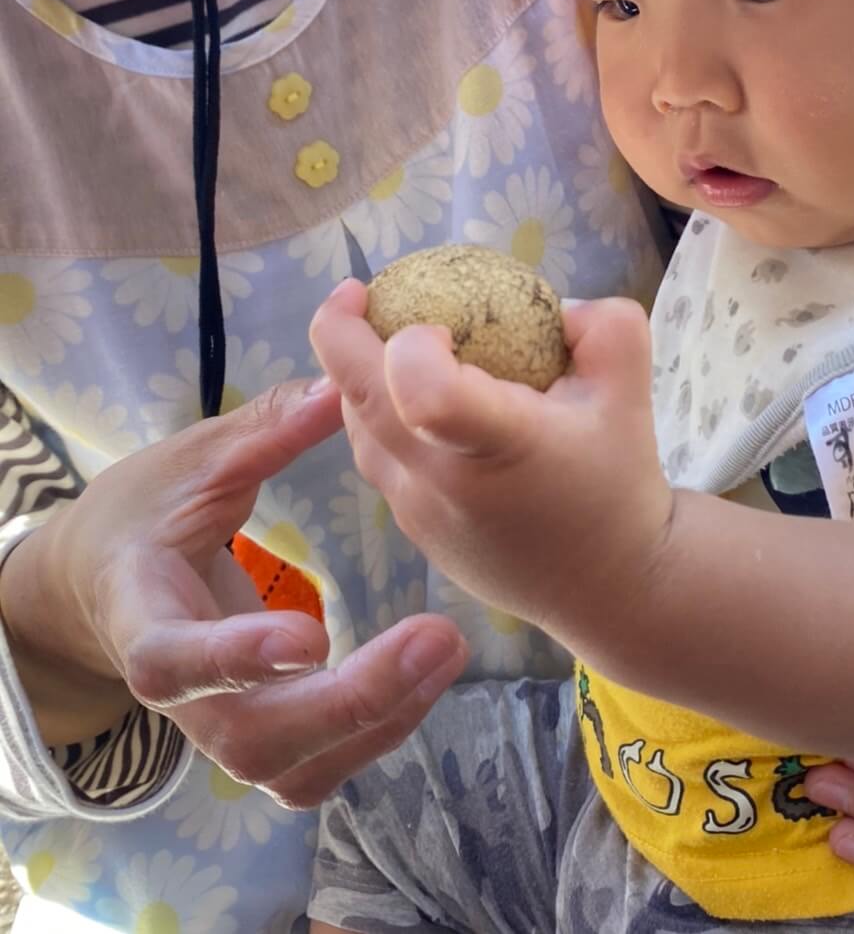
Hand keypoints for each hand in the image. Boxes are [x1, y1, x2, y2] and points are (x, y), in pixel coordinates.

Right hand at [0, 378, 466, 808]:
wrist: (105, 582)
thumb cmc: (145, 513)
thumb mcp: (192, 462)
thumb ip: (263, 432)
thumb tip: (339, 386)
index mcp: (144, 618)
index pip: (174, 659)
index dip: (234, 658)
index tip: (306, 635)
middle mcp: (181, 698)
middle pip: (255, 735)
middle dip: (349, 700)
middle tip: (436, 638)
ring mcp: (222, 728)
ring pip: (295, 768)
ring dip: (379, 721)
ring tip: (448, 651)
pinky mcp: (264, 739)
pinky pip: (321, 765)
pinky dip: (380, 732)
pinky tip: (431, 676)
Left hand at [309, 279, 671, 645]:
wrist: (610, 585)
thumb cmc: (617, 479)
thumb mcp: (630, 387)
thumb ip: (601, 325)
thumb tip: (553, 304)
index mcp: (500, 444)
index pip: (426, 394)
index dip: (412, 344)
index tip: (439, 323)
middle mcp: (444, 482)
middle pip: (361, 399)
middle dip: (340, 332)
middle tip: (357, 293)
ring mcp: (417, 512)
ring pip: (357, 429)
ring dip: (355, 377)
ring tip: (385, 340)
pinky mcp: (411, 529)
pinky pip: (374, 458)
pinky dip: (377, 416)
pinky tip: (411, 396)